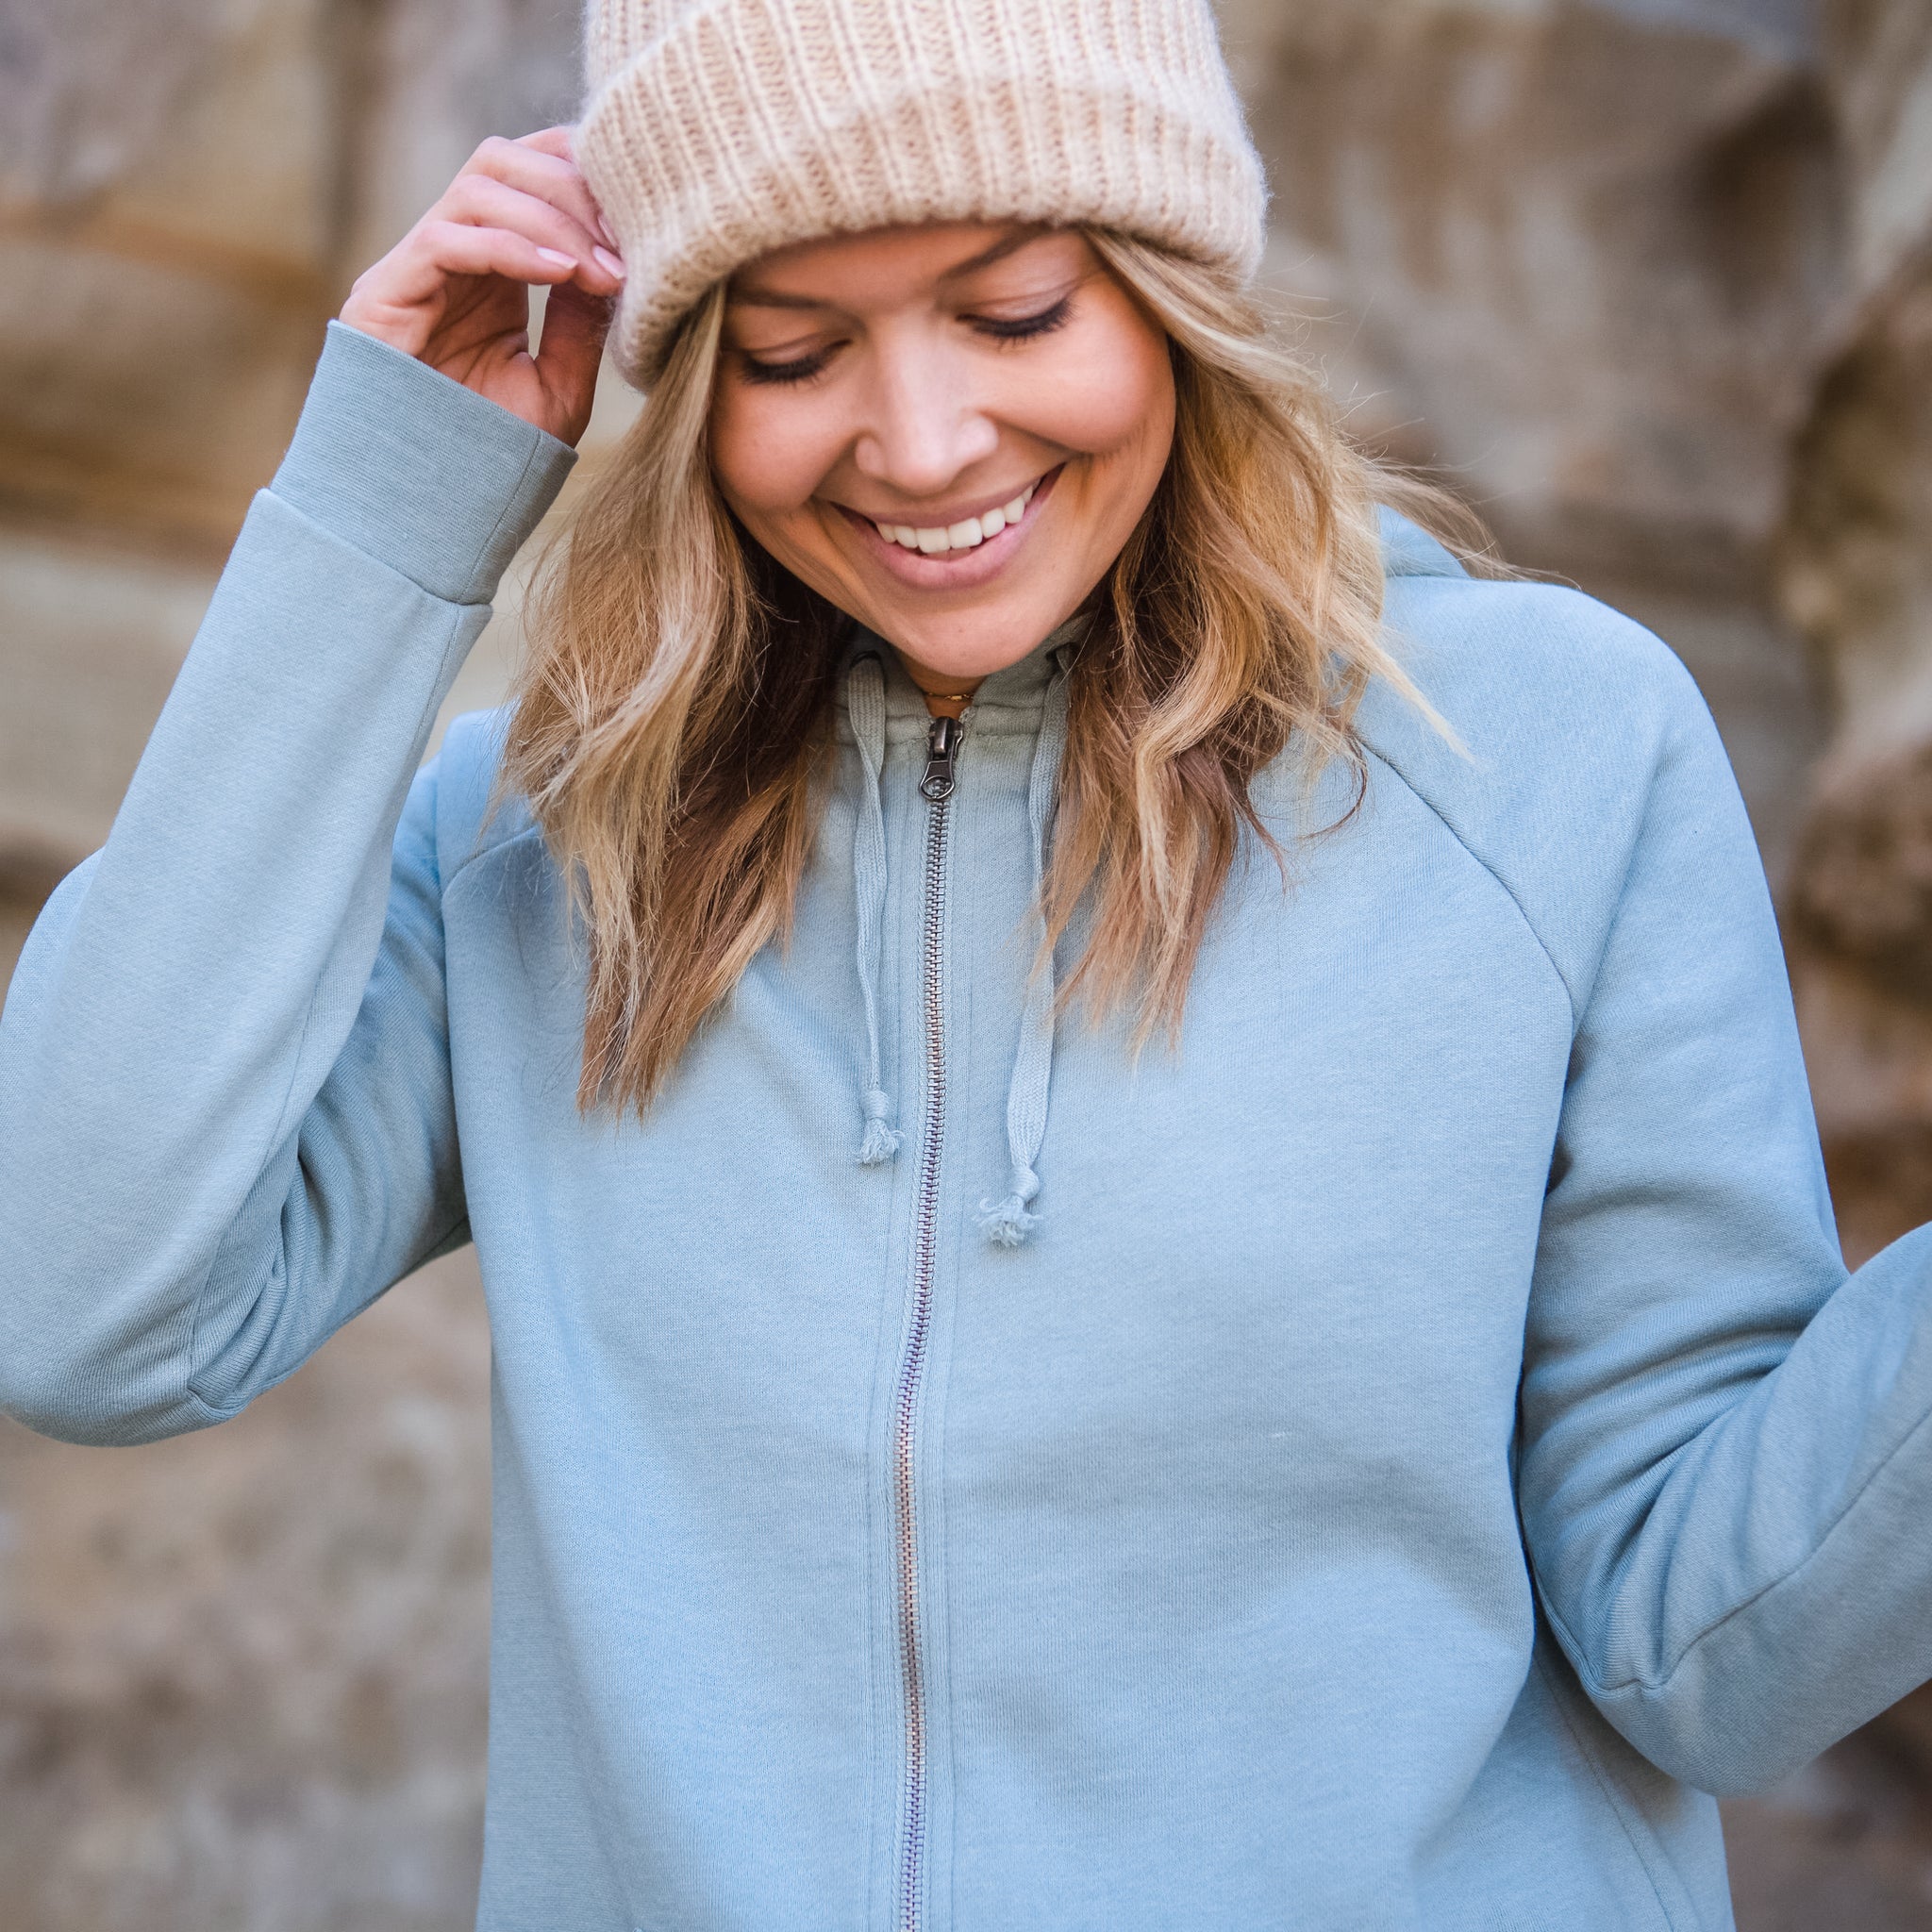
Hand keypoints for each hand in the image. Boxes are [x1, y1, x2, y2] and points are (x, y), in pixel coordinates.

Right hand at [338, 127, 622, 446]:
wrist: (431, 514)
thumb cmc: (492, 459)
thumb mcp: (559, 387)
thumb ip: (581, 324)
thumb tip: (616, 265)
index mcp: (490, 268)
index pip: (530, 176)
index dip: (583, 175)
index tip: (641, 220)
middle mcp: (451, 255)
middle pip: (504, 159)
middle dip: (572, 188)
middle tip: (624, 242)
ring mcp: (413, 270)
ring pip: (478, 187)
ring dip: (551, 219)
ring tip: (601, 272)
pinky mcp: (383, 294)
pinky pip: (447, 238)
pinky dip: (511, 245)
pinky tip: (561, 275)